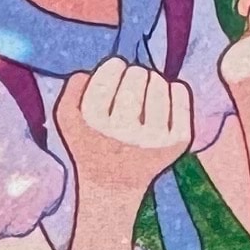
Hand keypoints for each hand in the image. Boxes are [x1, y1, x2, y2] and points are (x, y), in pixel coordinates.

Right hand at [57, 54, 194, 205]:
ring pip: (160, 83)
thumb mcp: (68, 116)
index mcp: (95, 121)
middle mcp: (125, 132)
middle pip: (138, 76)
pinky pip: (181, 94)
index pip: (112, 73)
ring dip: (153, 80)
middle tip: (131, 86)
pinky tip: (163, 98)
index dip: (115, 66)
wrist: (114, 183)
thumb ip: (74, 86)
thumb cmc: (91, 140)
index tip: (116, 71)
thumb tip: (104, 68)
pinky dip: (174, 89)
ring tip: (145, 94)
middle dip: (135, 74)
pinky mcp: (178, 142)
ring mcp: (154, 139)